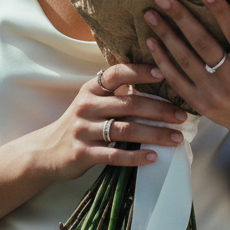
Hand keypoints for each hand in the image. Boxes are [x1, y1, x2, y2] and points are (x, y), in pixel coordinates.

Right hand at [35, 63, 188, 180]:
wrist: (46, 151)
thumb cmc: (80, 123)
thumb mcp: (92, 102)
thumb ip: (115, 93)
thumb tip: (156, 82)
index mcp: (91, 89)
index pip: (117, 74)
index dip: (140, 71)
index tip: (164, 72)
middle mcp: (86, 106)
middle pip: (129, 104)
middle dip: (159, 109)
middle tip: (182, 116)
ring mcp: (83, 130)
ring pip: (126, 130)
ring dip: (154, 134)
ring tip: (176, 138)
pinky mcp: (83, 153)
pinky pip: (114, 155)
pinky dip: (135, 157)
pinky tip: (153, 157)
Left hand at [143, 0, 229, 143]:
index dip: (220, 12)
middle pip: (203, 43)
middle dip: (181, 18)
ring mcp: (213, 92)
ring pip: (185, 59)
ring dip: (165, 35)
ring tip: (151, 14)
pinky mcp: (199, 103)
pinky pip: (176, 79)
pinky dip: (162, 61)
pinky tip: (152, 42)